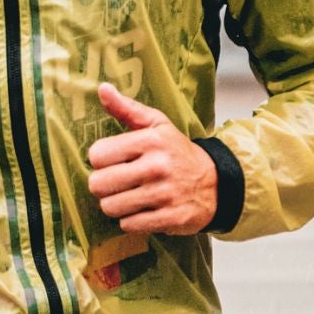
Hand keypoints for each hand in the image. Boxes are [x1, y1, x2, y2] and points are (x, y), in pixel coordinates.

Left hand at [87, 82, 217, 235]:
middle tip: (116, 182)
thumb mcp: (157, 125)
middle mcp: (157, 166)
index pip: (98, 155)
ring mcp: (164, 194)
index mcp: (150, 140)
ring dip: (115, 205)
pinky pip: (129, 225)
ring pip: (110, 207)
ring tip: (129, 196)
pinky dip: (131, 220)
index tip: (112, 161)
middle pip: (99, 184)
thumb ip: (127, 108)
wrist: (216, 183)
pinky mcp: (170, 218)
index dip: (100, 160)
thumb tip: (102, 88)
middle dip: (103, 185)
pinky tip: (142, 210)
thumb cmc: (177, 152)